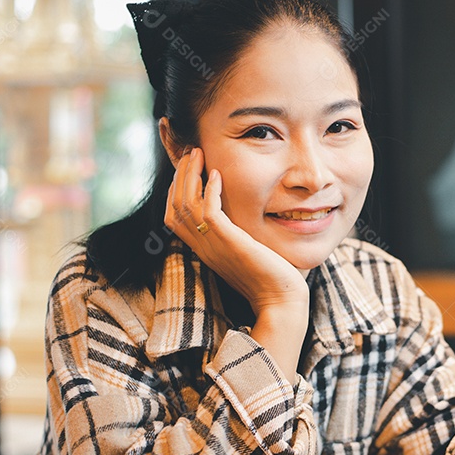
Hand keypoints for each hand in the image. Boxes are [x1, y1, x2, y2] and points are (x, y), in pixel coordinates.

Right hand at [164, 148, 307, 380]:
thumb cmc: (271, 279)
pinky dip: (210, 190)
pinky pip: (209, 212)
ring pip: (186, 204)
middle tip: (191, 152)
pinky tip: (218, 174)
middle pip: (173, 205)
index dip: (176, 189)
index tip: (188, 167)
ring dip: (191, 175)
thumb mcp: (246, 252)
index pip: (173, 215)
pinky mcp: (230, 243)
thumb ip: (236, 235)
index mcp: (203, 249)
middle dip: (180, 175)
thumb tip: (241, 217)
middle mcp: (203, 247)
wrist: (281, 302)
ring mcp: (214, 246)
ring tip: (199, 154)